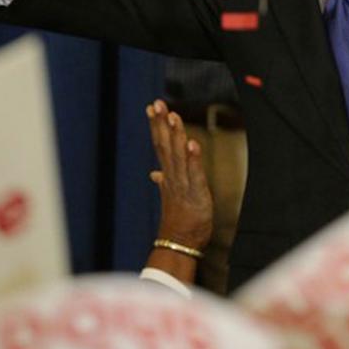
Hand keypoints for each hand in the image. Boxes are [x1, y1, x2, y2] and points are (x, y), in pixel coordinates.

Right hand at [147, 100, 212, 249]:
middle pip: (165, 146)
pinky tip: (193, 143)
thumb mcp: (171, 196)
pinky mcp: (196, 194)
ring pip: (178, 156)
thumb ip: (164, 181)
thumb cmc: (179, 220)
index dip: (157, 126)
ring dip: (176, 136)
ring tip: (173, 116)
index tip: (152, 107)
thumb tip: (155, 173)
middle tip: (157, 103)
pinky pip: (194, 174)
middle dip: (161, 124)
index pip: (160, 145)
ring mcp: (183, 185)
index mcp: (168, 175)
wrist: (179, 244)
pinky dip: (193, 159)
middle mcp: (173, 177)